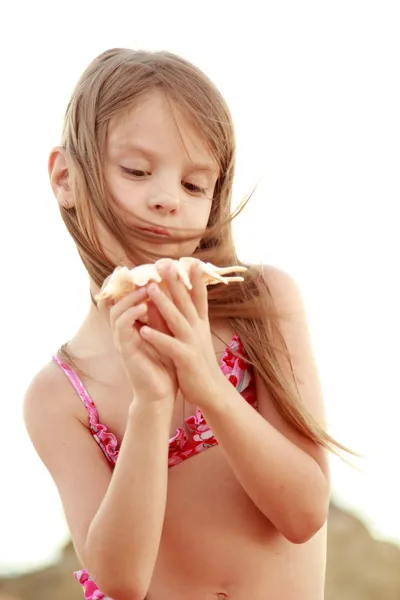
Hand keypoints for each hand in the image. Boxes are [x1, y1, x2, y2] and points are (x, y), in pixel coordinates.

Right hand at [97, 284, 177, 403]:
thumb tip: (172, 292)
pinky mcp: (125, 351)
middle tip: (146, 273)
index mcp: (133, 326)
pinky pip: (122, 328)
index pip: (125, 299)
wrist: (161, 394)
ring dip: (130, 298)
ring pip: (116, 311)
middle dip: (129, 285)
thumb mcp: (166, 334)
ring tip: (146, 287)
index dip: (130, 283)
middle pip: (116, 300)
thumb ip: (163, 315)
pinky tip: (143, 307)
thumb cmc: (165, 365)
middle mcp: (124, 332)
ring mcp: (122, 341)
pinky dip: (131, 315)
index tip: (144, 268)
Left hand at [138, 261, 225, 407]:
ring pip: (176, 319)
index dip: (195, 279)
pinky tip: (144, 330)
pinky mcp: (186, 359)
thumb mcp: (193, 337)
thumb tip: (168, 300)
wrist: (212, 391)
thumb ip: (182, 319)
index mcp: (200, 323)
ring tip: (151, 289)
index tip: (191, 260)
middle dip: (176, 282)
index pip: (198, 296)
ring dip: (164, 303)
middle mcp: (198, 329)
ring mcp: (193, 343)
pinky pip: (169, 346)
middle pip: (186, 301)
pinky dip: (157, 338)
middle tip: (166, 263)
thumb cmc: (199, 363)